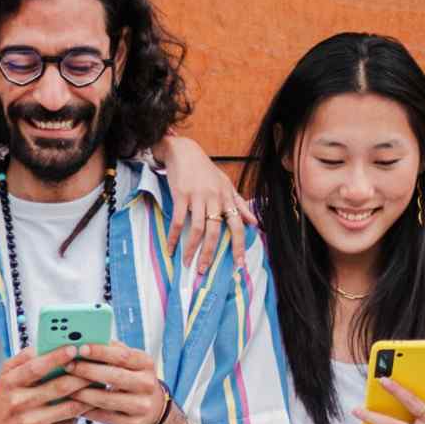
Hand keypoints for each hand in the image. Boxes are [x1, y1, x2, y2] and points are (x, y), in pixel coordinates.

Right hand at [0, 346, 95, 423]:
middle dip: (82, 375)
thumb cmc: (5, 400)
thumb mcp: (7, 375)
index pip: (36, 367)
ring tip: (99, 385)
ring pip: (69, 407)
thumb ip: (25, 358)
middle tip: (98, 366)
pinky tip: (86, 405)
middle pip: (59, 387)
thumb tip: (49, 344)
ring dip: (88, 395)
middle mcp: (19, 402)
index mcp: (10, 382)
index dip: (56, 357)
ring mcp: (30, 422)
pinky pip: (68, 423)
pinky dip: (80, 413)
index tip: (74, 347)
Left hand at [65, 342, 166, 423]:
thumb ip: (110, 350)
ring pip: (107, 399)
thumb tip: (84, 337)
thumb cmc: (131, 378)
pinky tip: (73, 403)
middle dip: (88, 371)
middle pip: (115, 376)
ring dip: (83, 392)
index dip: (100, 351)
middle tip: (68, 366)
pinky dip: (86, 410)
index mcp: (146, 363)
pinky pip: (104, 417)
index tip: (80, 347)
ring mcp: (142, 406)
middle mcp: (148, 384)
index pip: (122, 355)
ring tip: (65, 386)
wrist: (152, 409)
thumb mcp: (128, 362)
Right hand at [156, 135, 256, 273]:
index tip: (240, 264)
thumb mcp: (226, 184)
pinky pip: (177, 220)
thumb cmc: (205, 170)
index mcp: (227, 197)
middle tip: (205, 271)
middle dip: (210, 253)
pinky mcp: (181, 195)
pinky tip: (170, 248)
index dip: (240, 245)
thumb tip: (254, 222)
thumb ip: (240, 204)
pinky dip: (173, 236)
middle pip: (216, 231)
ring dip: (192, 249)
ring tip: (188, 263)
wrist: (184, 152)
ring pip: (197, 228)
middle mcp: (215, 198)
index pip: (237, 225)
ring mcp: (198, 197)